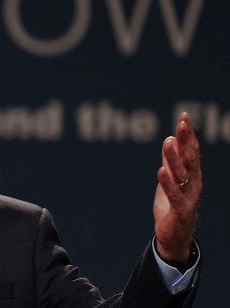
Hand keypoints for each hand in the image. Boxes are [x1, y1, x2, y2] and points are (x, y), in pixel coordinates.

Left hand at [153, 113, 201, 262]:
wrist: (174, 237)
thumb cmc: (172, 207)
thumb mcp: (170, 180)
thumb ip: (170, 163)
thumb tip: (169, 140)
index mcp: (191, 176)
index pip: (191, 151)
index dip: (188, 135)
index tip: (183, 117)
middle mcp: (194, 184)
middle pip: (190, 159)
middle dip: (186, 141)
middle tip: (181, 124)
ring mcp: (189, 197)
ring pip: (182, 175)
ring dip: (174, 158)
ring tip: (168, 142)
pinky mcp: (180, 211)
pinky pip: (174, 195)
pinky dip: (168, 183)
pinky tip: (161, 171)